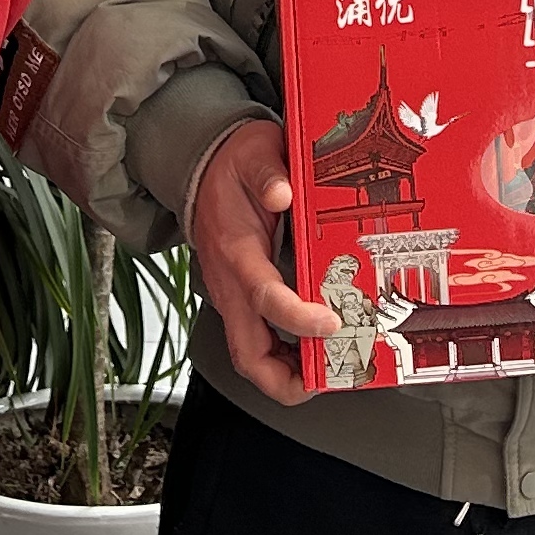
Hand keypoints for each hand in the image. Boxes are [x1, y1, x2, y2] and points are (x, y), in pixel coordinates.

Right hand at [185, 117, 338, 403]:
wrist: (202, 171)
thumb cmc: (231, 168)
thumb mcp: (253, 154)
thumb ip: (267, 173)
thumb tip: (281, 192)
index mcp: (237, 253)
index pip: (264, 298)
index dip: (298, 318)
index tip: (331, 323)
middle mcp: (232, 286)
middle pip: (249, 356)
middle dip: (288, 380)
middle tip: (330, 377)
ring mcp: (235, 298)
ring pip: (252, 357)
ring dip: (289, 375)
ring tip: (331, 372)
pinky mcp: (242, 301)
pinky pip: (260, 343)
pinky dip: (287, 358)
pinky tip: (316, 353)